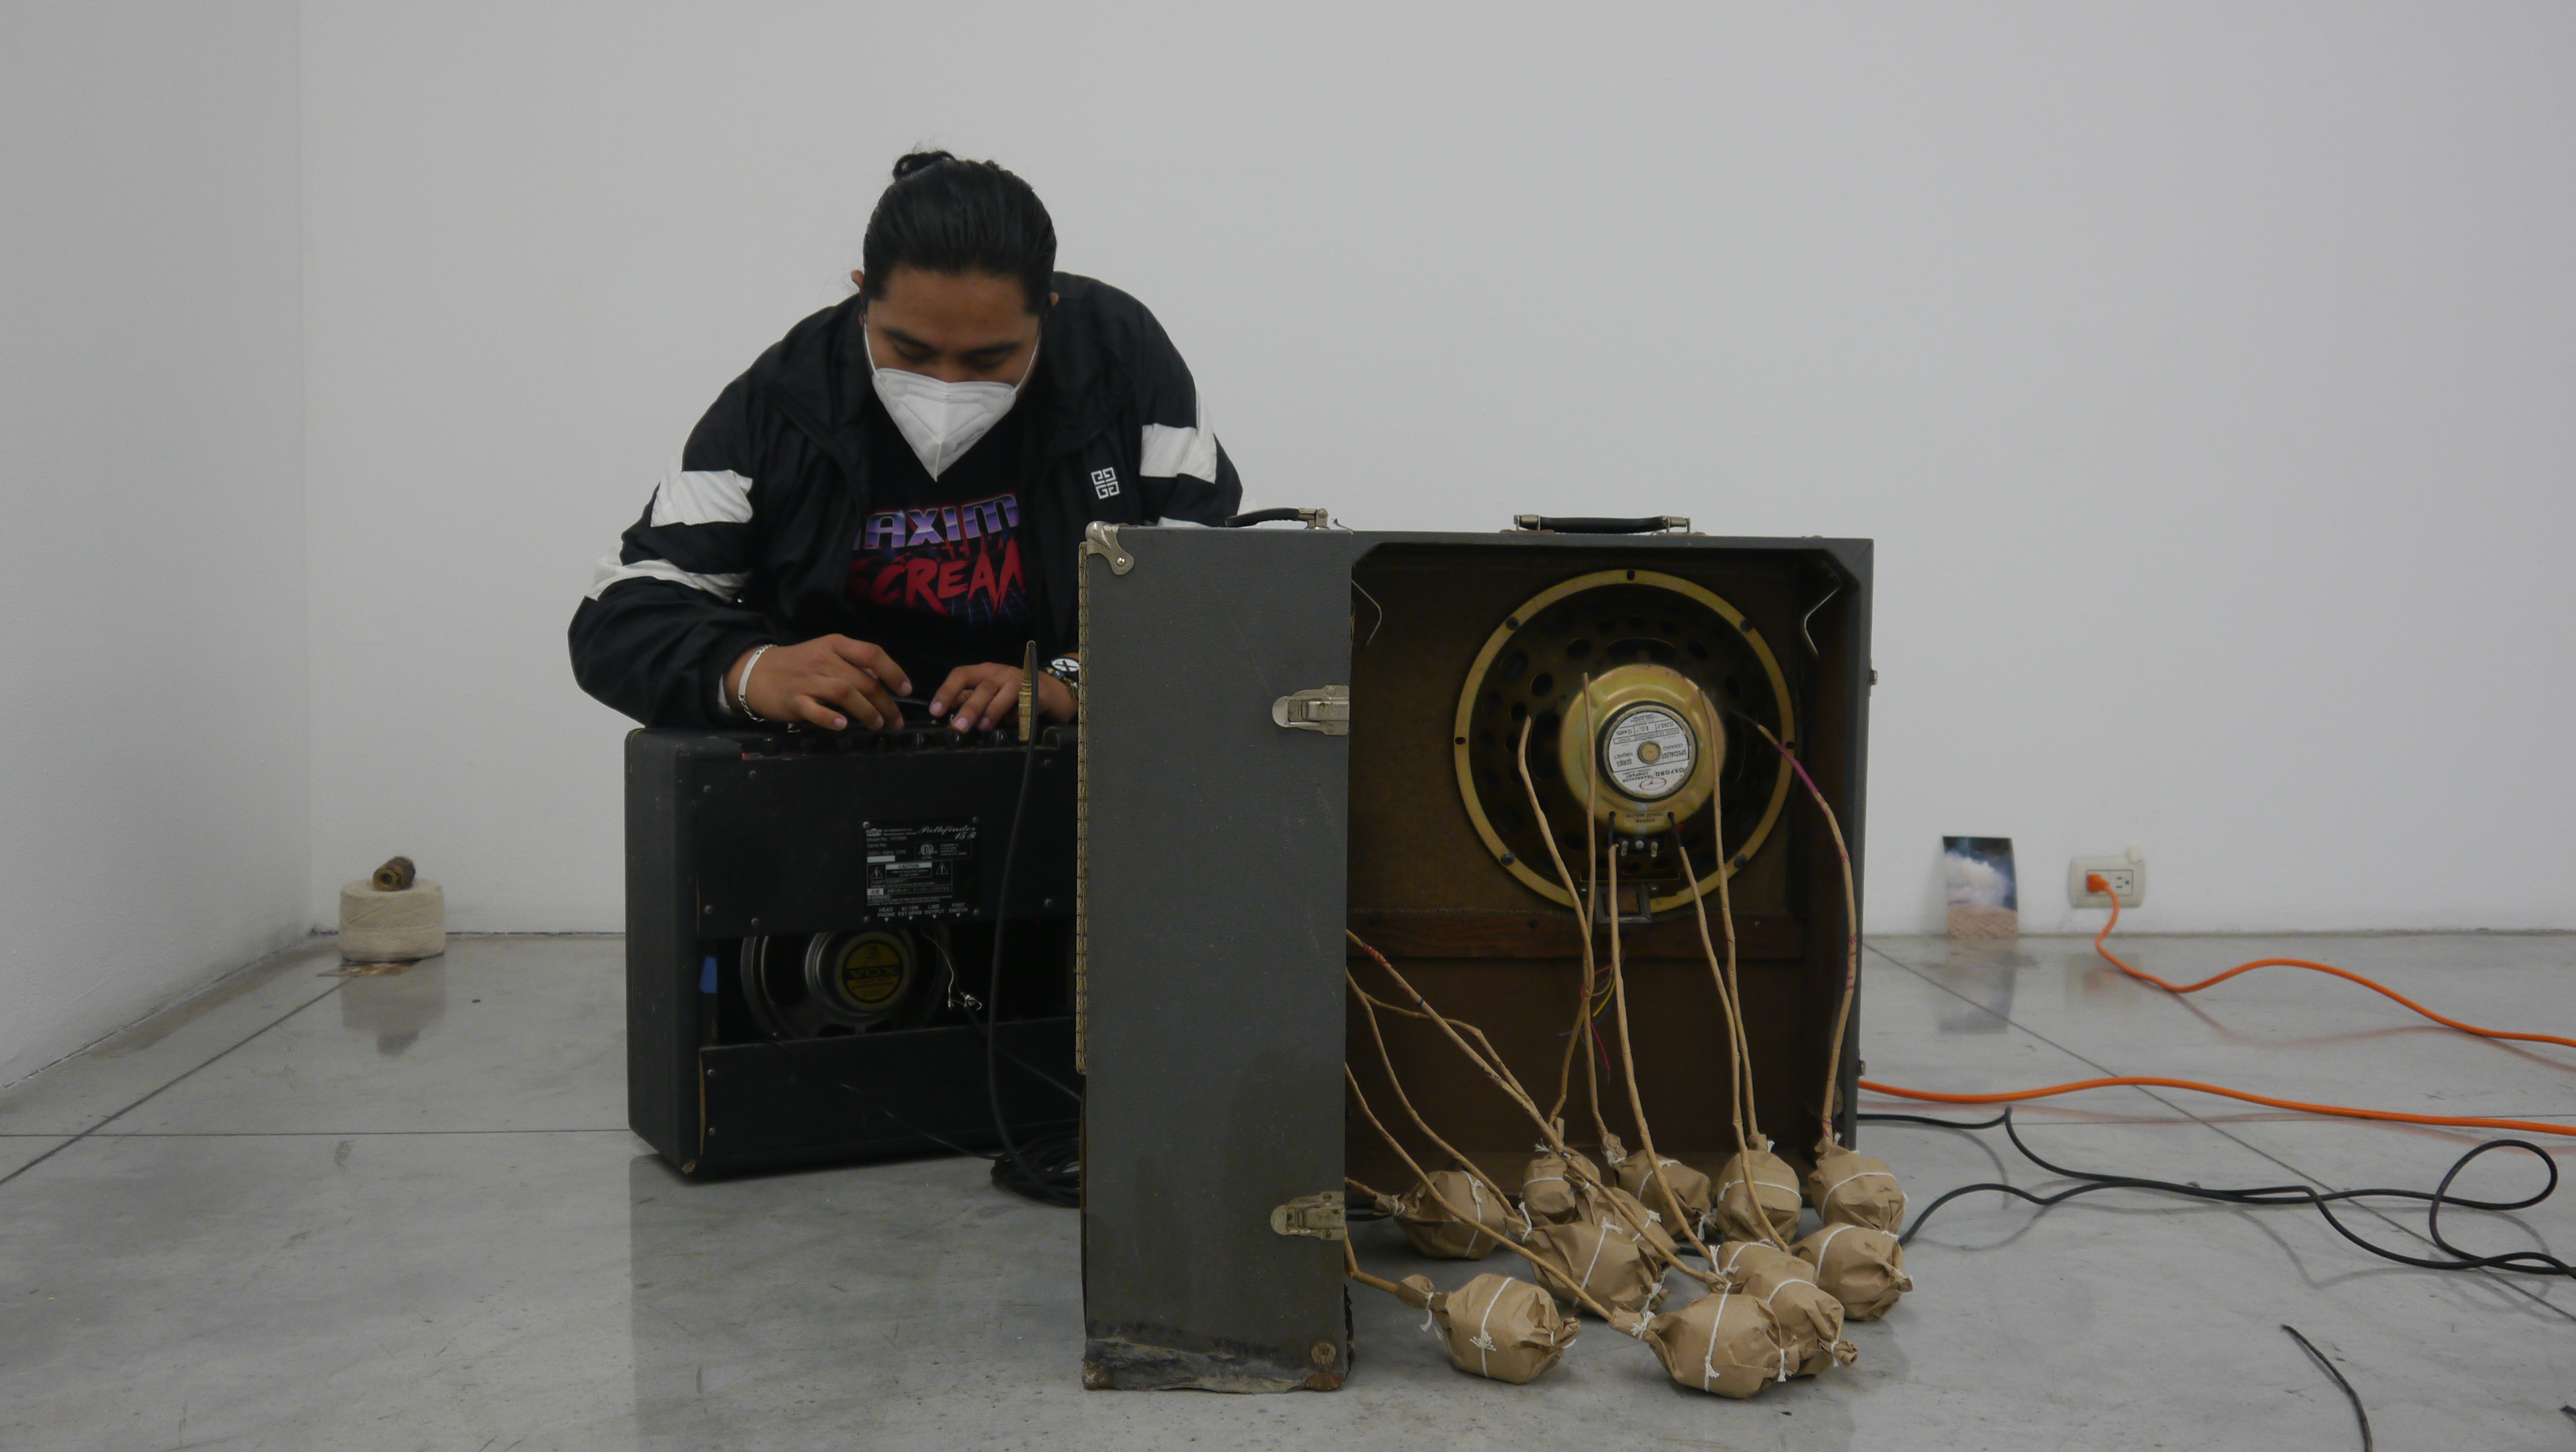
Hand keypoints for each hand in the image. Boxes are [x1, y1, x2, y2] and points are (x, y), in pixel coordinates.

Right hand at [731, 636, 910, 730]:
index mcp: (836, 645)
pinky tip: (843, 725)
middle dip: (886, 703)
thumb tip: (886, 680)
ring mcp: (808, 680)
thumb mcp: (826, 654)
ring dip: (866, 712)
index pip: (872, 653)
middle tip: (896, 722)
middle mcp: (824, 660)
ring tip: (877, 725)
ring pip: (844, 693)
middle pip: (863, 680)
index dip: (893, 672)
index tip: (906, 690)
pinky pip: (815, 709)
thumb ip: (853, 663)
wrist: (756, 672)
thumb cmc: (799, 665)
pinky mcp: (793, 700)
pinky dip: (831, 718)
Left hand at [928, 662, 1075, 732]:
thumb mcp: (991, 694)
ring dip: (991, 710)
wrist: (1056, 691)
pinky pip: (1025, 705)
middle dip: (969, 707)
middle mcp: (1001, 673)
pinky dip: (1017, 716)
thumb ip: (970, 701)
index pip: (961, 675)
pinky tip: (1014, 726)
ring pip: (1002, 693)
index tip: (936, 711)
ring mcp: (1021, 682)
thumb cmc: (1017, 694)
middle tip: (958, 727)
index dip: (946, 691)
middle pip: (982, 687)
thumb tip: (946, 713)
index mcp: (985, 672)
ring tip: (983, 727)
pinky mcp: (1038, 693)